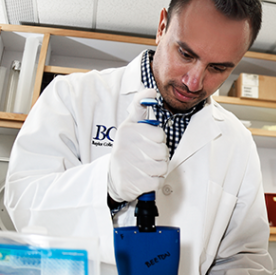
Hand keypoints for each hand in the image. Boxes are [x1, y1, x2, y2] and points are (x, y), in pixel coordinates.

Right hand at [107, 89, 167, 203]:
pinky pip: (157, 181)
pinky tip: (144, 177)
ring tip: (145, 167)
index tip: (148, 142)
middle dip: (159, 156)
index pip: (160, 134)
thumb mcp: (130, 125)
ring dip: (158, 169)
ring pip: (162, 167)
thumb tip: (150, 90)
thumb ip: (140, 106)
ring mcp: (127, 166)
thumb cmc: (126, 149)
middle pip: (163, 151)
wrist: (112, 177)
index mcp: (127, 131)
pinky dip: (154, 181)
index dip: (158, 140)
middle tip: (147, 156)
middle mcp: (125, 147)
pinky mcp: (132, 183)